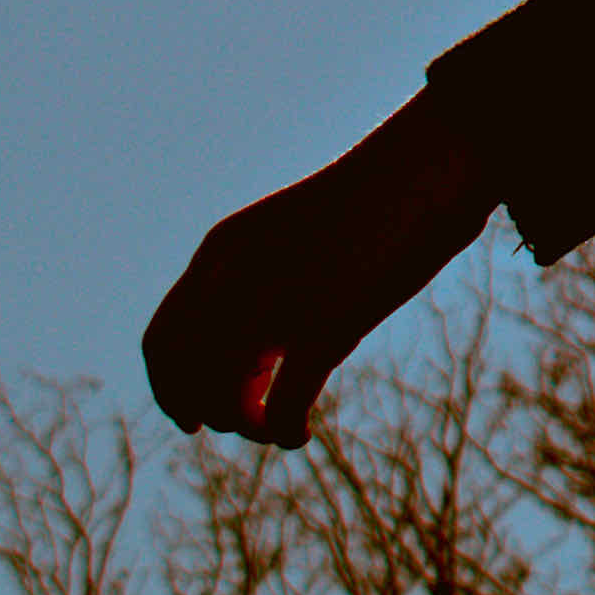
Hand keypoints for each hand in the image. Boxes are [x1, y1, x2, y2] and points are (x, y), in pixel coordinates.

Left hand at [142, 85, 495, 448]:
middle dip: (206, 413)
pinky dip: (283, 432)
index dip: (169, 391)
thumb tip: (258, 353)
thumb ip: (263, 282)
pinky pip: (281, 406)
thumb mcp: (297, 235)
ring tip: (275, 426)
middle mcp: (235, 275)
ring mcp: (279, 299)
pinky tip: (301, 434)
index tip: (192, 420)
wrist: (433, 161)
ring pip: (224, 396)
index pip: (162, 341)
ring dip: (245, 427)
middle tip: (245, 423)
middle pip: (185, 376)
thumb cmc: (378, 198)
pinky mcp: (328, 323)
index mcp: (223, 249)